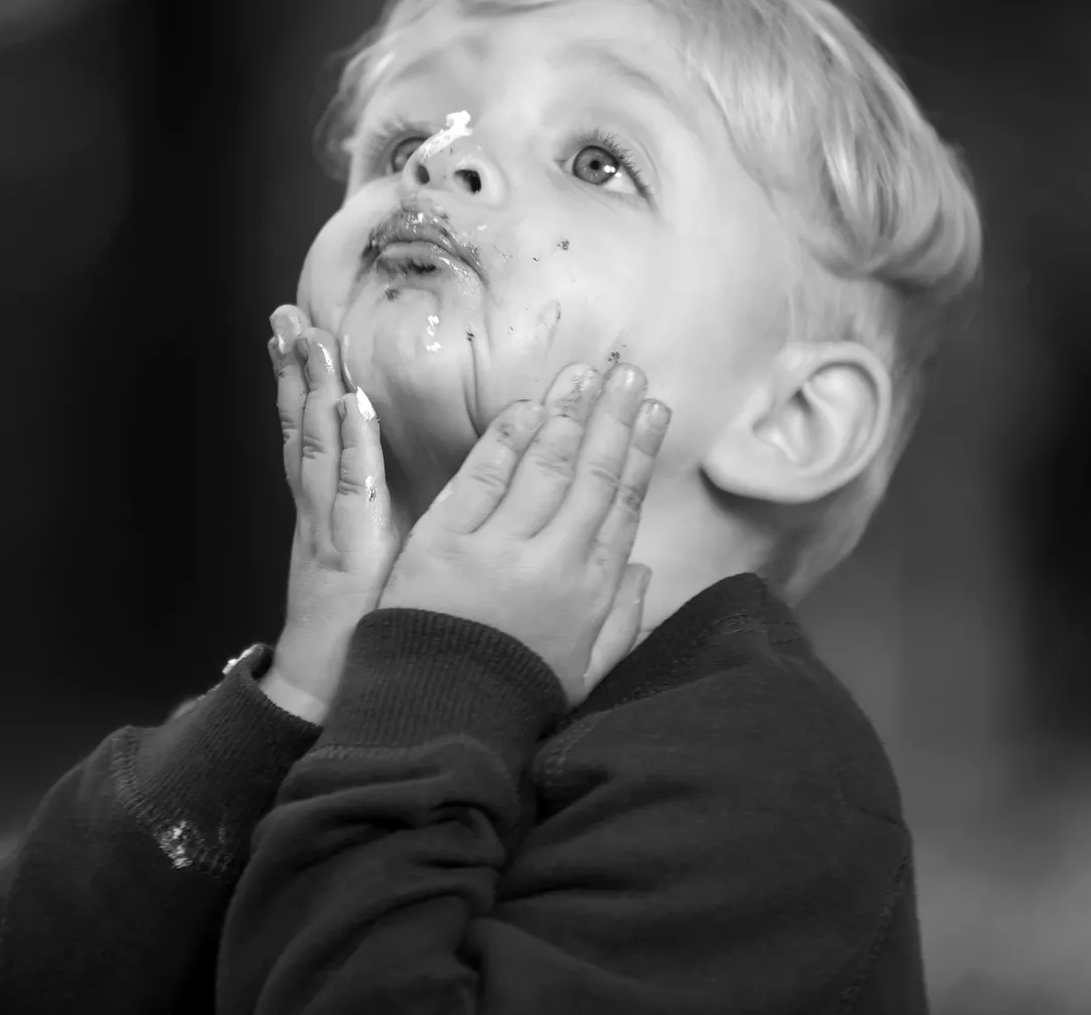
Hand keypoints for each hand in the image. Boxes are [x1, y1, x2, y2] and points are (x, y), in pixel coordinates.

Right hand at [265, 305, 399, 722]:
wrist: (331, 695)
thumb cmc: (367, 634)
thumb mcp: (378, 564)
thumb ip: (383, 524)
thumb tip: (413, 486)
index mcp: (329, 513)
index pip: (314, 436)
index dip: (307, 385)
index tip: (304, 333)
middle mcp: (320, 512)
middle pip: (302, 427)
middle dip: (294, 371)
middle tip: (287, 314)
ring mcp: (327, 528)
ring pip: (315, 445)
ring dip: (310, 390)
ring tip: (308, 337)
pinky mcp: (346, 551)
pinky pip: (346, 491)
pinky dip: (347, 447)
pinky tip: (348, 408)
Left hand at [378, 362, 670, 707]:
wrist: (437, 719)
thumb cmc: (511, 696)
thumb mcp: (585, 672)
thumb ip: (622, 622)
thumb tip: (645, 568)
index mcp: (590, 591)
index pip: (622, 505)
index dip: (640, 453)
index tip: (653, 411)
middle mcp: (553, 561)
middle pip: (592, 474)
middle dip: (614, 417)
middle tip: (629, 371)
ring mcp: (498, 547)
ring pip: (545, 465)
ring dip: (569, 413)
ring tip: (586, 373)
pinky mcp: (444, 540)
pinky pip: (482, 476)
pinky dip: (507, 438)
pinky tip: (529, 406)